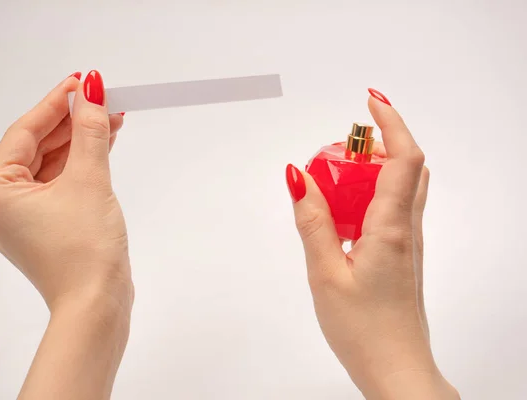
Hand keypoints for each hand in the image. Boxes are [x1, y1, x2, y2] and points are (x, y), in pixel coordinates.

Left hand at [0, 70, 132, 398]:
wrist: (97, 305)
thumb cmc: (84, 253)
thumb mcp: (89, 179)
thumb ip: (90, 131)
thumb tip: (91, 93)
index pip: (24, 132)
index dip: (56, 103)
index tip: (81, 82)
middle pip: (38, 147)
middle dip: (73, 122)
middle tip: (101, 98)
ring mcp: (20, 218)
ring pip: (51, 165)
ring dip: (81, 142)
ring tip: (111, 118)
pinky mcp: (43, 226)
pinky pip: (58, 184)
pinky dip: (80, 166)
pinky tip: (103, 145)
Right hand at [287, 95, 458, 398]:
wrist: (396, 367)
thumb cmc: (363, 329)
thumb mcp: (324, 273)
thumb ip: (312, 223)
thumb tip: (298, 177)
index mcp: (390, 228)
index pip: (404, 157)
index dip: (391, 122)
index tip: (370, 101)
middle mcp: (406, 229)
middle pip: (407, 166)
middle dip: (380, 142)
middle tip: (343, 144)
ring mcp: (407, 241)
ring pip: (401, 187)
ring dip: (376, 168)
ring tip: (338, 174)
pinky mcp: (402, 253)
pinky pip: (392, 209)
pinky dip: (372, 193)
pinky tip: (344, 212)